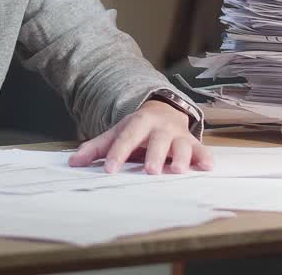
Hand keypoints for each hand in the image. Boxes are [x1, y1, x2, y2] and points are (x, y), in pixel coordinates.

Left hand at [68, 99, 211, 173]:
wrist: (164, 111)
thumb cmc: (138, 129)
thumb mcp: (117, 133)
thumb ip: (96, 147)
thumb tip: (73, 162)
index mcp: (139, 122)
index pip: (127, 138)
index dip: (118, 153)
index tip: (110, 169)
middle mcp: (161, 127)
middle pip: (158, 140)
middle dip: (155, 155)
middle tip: (150, 171)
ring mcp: (179, 135)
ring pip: (182, 145)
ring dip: (182, 157)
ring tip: (178, 170)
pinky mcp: (193, 143)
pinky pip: (201, 150)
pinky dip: (205, 158)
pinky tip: (207, 167)